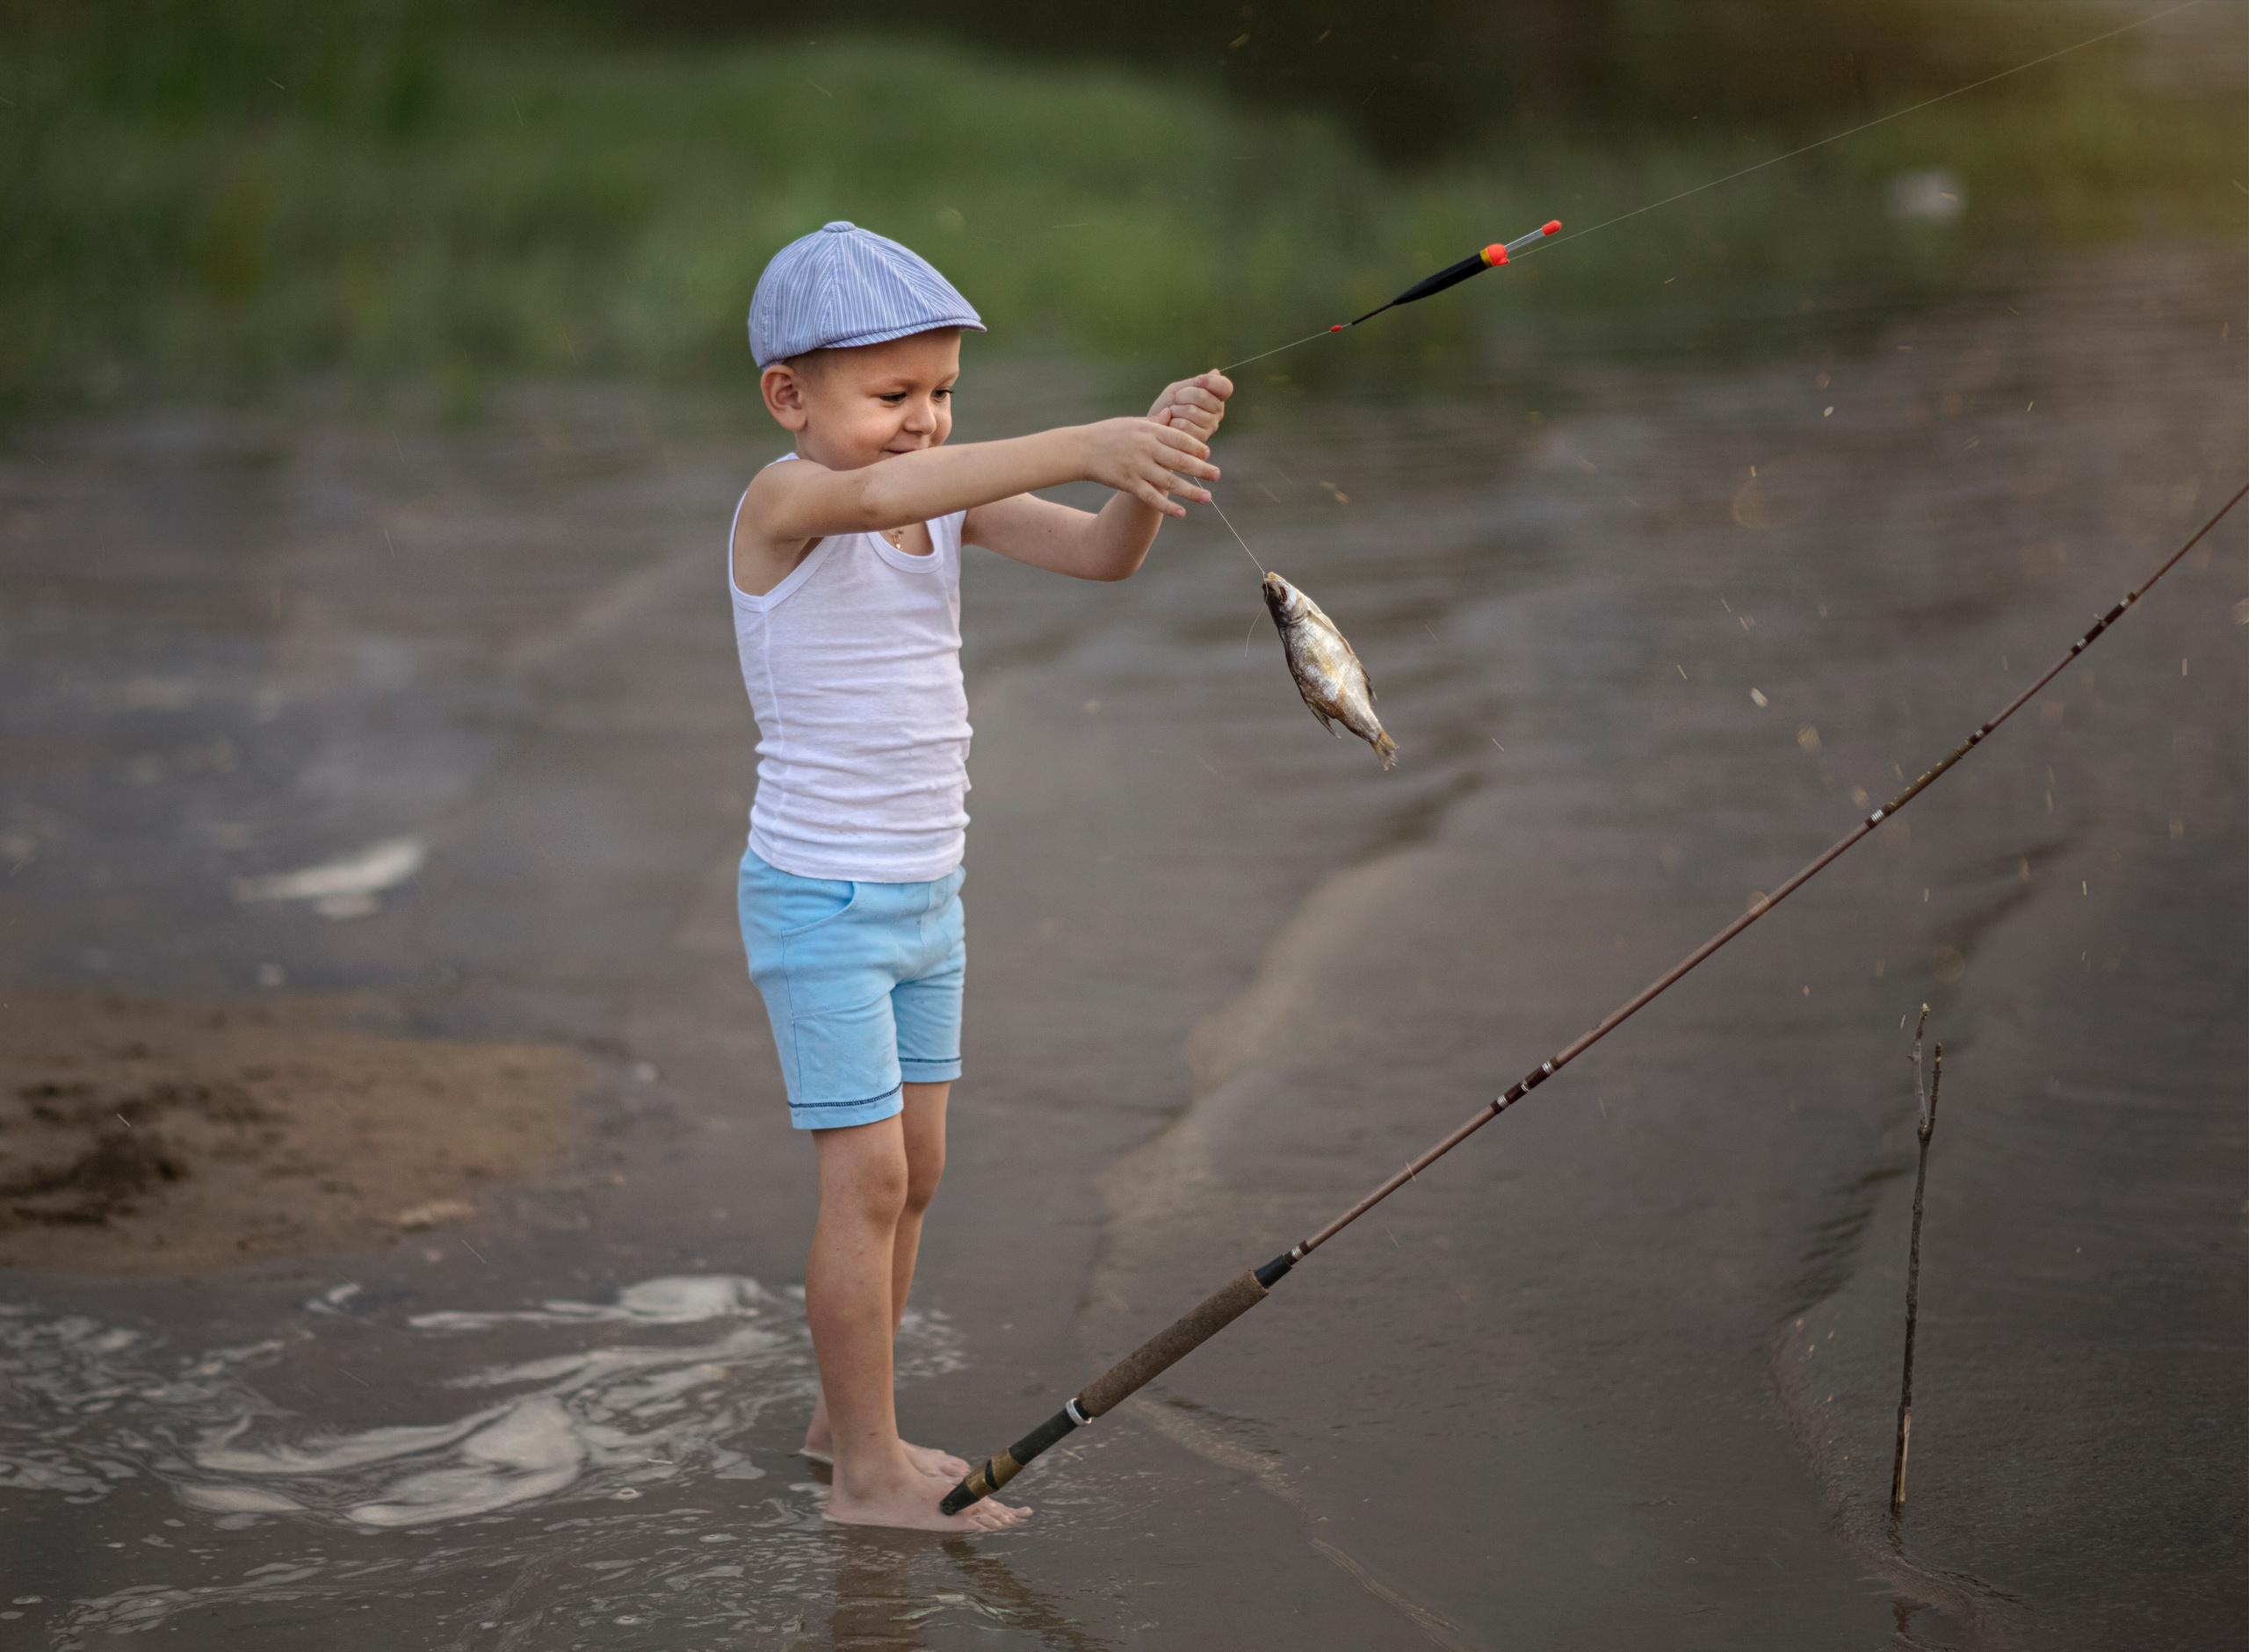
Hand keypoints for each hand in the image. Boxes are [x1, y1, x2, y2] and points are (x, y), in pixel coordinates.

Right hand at [1080, 417, 1217, 517]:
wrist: (1081, 449)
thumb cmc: (1108, 434)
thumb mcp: (1132, 423)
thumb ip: (1153, 421)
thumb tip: (1171, 413)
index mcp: (1149, 430)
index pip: (1180, 438)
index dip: (1196, 447)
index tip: (1208, 454)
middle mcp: (1146, 448)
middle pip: (1181, 460)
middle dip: (1202, 469)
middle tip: (1217, 475)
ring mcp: (1138, 467)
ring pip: (1170, 481)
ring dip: (1191, 491)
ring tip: (1207, 498)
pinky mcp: (1129, 483)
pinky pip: (1152, 497)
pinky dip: (1167, 506)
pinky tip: (1181, 513)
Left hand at [1146, 371, 1233, 441]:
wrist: (1155, 426)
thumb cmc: (1168, 406)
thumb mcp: (1179, 389)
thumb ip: (1196, 383)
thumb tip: (1216, 372)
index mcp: (1216, 397)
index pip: (1225, 387)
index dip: (1211, 382)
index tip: (1197, 381)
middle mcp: (1217, 412)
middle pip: (1203, 396)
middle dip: (1183, 395)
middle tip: (1177, 401)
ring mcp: (1210, 428)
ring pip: (1192, 411)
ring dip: (1175, 410)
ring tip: (1174, 414)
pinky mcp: (1199, 441)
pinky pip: (1184, 425)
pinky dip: (1172, 423)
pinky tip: (1172, 426)